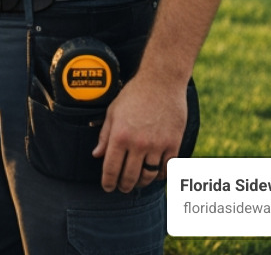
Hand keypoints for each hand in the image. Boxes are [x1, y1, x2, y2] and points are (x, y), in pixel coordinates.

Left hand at [92, 70, 185, 192]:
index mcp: (120, 136)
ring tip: (137, 182)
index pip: (111, 168)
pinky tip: (155, 173)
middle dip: (124, 186)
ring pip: (149, 176)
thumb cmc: (134, 94)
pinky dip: (160, 175)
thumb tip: (97, 155)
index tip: (107, 188)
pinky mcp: (173, 144)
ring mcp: (157, 145)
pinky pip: (167, 168)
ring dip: (142, 182)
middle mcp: (138, 143)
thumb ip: (105, 136)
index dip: (108, 182)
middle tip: (122, 188)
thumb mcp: (113, 112)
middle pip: (130, 176)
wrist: (161, 82)